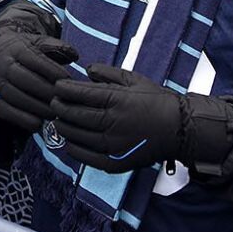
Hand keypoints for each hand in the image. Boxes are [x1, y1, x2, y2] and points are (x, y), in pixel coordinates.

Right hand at [0, 23, 79, 132]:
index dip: (52, 71)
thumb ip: (57, 47)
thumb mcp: (39, 42)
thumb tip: (74, 55)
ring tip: (54, 113)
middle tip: (63, 100)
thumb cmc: (25, 50)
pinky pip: (5, 112)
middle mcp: (2, 66)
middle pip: (24, 79)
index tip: (68, 80)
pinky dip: (22, 119)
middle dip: (46, 92)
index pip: (34, 60)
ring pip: (15, 97)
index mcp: (16, 49)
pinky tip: (38, 123)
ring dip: (37, 108)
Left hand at [49, 64, 186, 172]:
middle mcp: (114, 122)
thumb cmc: (157, 101)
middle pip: (76, 115)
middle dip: (60, 108)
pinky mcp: (117, 161)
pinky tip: (68, 142)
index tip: (57, 86)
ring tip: (57, 120)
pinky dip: (74, 149)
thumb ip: (108, 73)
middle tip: (53, 102)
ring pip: (79, 136)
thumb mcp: (134, 79)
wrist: (180, 129)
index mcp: (118, 100)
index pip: (82, 94)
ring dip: (63, 127)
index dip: (65, 89)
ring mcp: (114, 144)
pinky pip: (88, 157)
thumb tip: (86, 70)